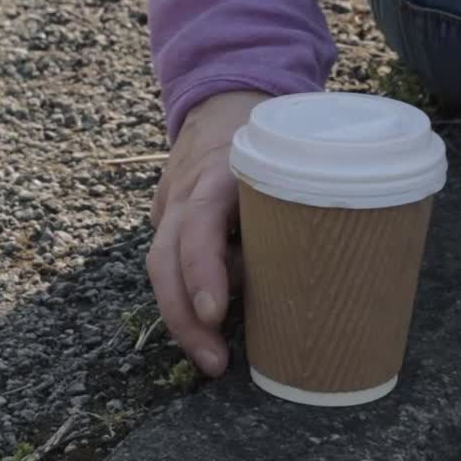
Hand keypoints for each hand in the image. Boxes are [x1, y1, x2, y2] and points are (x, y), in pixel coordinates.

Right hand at [148, 90, 268, 376]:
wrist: (223, 97)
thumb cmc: (270, 138)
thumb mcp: (287, 163)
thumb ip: (288, 210)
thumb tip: (298, 280)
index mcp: (218, 171)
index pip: (199, 225)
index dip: (203, 270)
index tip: (215, 312)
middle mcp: (184, 191)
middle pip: (165, 260)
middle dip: (185, 318)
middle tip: (216, 362)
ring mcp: (168, 205)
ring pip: (162, 268)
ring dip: (184, 318)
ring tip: (214, 356)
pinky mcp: (167, 220)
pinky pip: (171, 263)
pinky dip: (188, 295)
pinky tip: (211, 323)